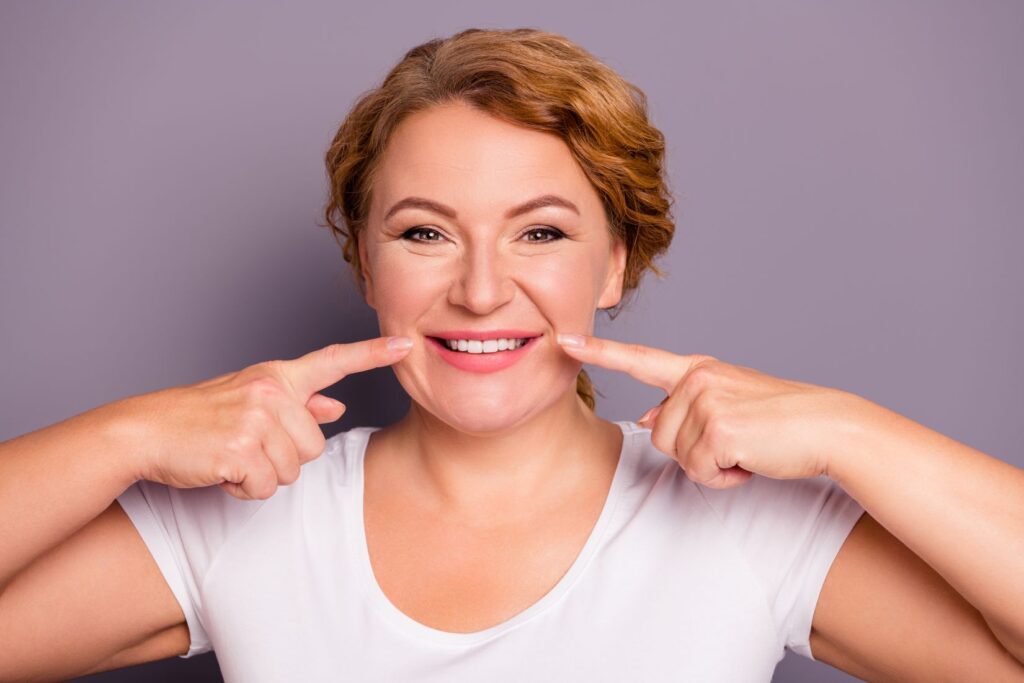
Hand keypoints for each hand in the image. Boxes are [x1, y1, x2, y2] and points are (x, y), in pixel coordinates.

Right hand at [117, 336, 413, 499]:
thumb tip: (336, 405)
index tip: (406, 346)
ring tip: (232, 456)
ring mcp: (257, 419)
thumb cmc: (201, 417)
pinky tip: (222, 470)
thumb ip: (297, 402)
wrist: (146, 432)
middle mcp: (271, 392)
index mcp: (276, 376)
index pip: (334, 361)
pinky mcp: (242, 449)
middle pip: (315, 446)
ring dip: (263, 475)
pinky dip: (244, 489)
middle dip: (284, 458)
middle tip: (246, 446)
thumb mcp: (249, 400)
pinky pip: (266, 487)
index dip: (372, 354)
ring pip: (293, 470)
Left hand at [557, 333, 853, 488]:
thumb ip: (684, 407)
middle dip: (692, 452)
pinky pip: (700, 471)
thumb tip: (645, 418)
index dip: (598, 352)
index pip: (639, 358)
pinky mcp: (718, 427)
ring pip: (677, 456)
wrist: (826, 426)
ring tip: (745, 447)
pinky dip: (725, 477)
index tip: (562, 340)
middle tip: (734, 442)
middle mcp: (696, 378)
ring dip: (710, 465)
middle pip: (658, 435)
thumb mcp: (726, 403)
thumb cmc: (778, 419)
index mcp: (696, 369)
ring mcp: (705, 400)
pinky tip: (750, 459)